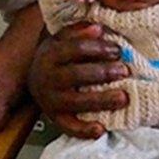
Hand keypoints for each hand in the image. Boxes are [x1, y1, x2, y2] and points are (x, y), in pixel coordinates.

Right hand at [28, 22, 129, 137]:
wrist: (33, 79)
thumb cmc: (56, 56)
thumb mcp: (62, 38)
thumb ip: (79, 31)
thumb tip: (98, 28)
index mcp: (50, 54)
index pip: (75, 48)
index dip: (98, 48)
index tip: (117, 50)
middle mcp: (47, 77)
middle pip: (76, 75)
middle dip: (103, 73)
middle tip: (125, 71)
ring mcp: (50, 100)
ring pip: (75, 102)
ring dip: (101, 100)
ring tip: (123, 97)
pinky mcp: (55, 118)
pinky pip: (69, 126)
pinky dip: (84, 130)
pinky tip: (101, 128)